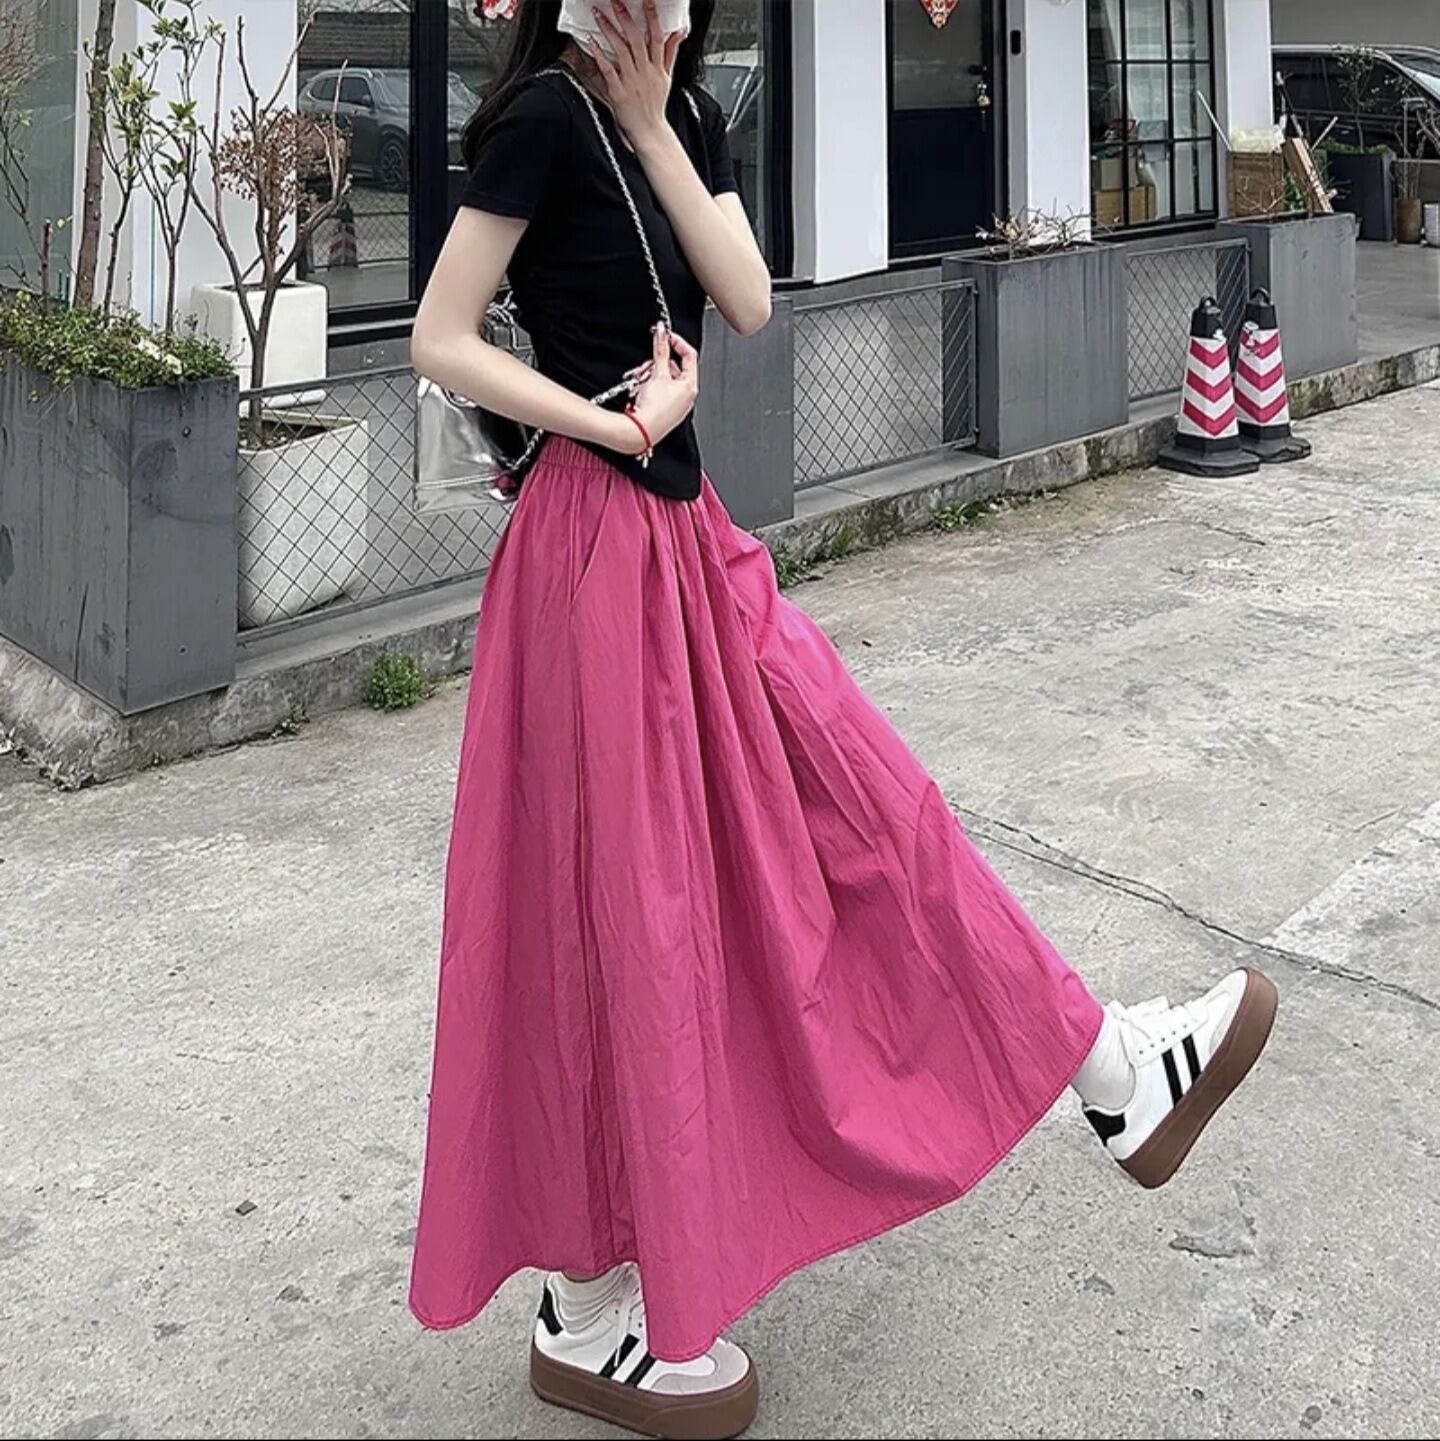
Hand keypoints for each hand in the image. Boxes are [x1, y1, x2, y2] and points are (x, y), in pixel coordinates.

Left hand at [584, 0, 684, 148]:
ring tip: (599, 15)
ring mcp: (632, 81)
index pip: (656, 37)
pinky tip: (592, 43)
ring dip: (609, 31)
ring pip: (621, 51)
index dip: (652, 17)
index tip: (647, 2)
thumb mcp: (667, 78)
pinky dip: (600, 56)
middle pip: (636, 40)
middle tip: (616, 2)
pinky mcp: (619, 92)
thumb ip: (670, 52)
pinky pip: (608, 70)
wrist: (650, 132)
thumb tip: (678, 33)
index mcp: (657, 67)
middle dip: (626, 18)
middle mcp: (645, 72)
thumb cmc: (655, 106)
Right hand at [621, 324, 697, 452]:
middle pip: (674, 367)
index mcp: (690, 386)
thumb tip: (662, 333)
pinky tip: (640, 388)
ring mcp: (676, 403)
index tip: (664, 335)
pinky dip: (649, 385)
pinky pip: (659, 390)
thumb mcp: (657, 373)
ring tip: (640, 378)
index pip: (689, 355)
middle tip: (646, 365)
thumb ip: (660, 350)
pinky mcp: (665, 409)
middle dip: (657, 363)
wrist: (640, 431)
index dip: (676, 342)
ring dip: (650, 374)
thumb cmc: (653, 409)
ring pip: (664, 378)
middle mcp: (686, 396)